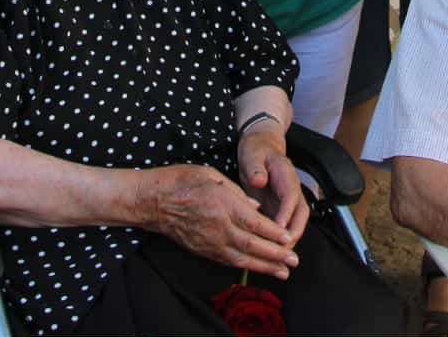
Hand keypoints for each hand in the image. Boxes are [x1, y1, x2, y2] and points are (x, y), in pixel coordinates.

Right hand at [141, 164, 299, 279]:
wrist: (154, 201)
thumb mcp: (212, 174)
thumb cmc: (182, 181)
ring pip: (242, 258)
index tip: (289, 238)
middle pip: (252, 245)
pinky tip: (258, 269)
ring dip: (265, 266)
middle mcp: (219, 226)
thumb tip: (257, 207)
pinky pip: (228, 261)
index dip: (274, 233)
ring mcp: (210, 241)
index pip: (255, 223)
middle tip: (293, 260)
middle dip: (276, 254)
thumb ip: (237, 192)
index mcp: (223, 204)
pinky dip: (247, 267)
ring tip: (283, 271)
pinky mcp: (204, 250)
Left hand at [236, 129, 308, 248]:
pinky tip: (270, 251)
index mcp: (286, 175)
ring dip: (289, 239)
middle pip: (300, 214)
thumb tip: (259, 180)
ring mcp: (289, 201)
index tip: (279, 228)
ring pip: (295, 223)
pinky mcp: (281, 208)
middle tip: (281, 249)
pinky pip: (284, 226)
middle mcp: (292, 190)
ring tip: (278, 256)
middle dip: (293, 233)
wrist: (261, 148)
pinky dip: (280, 239)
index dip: (287, 214)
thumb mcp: (253, 155)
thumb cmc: (256, 152)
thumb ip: (256, 167)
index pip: (291, 196)